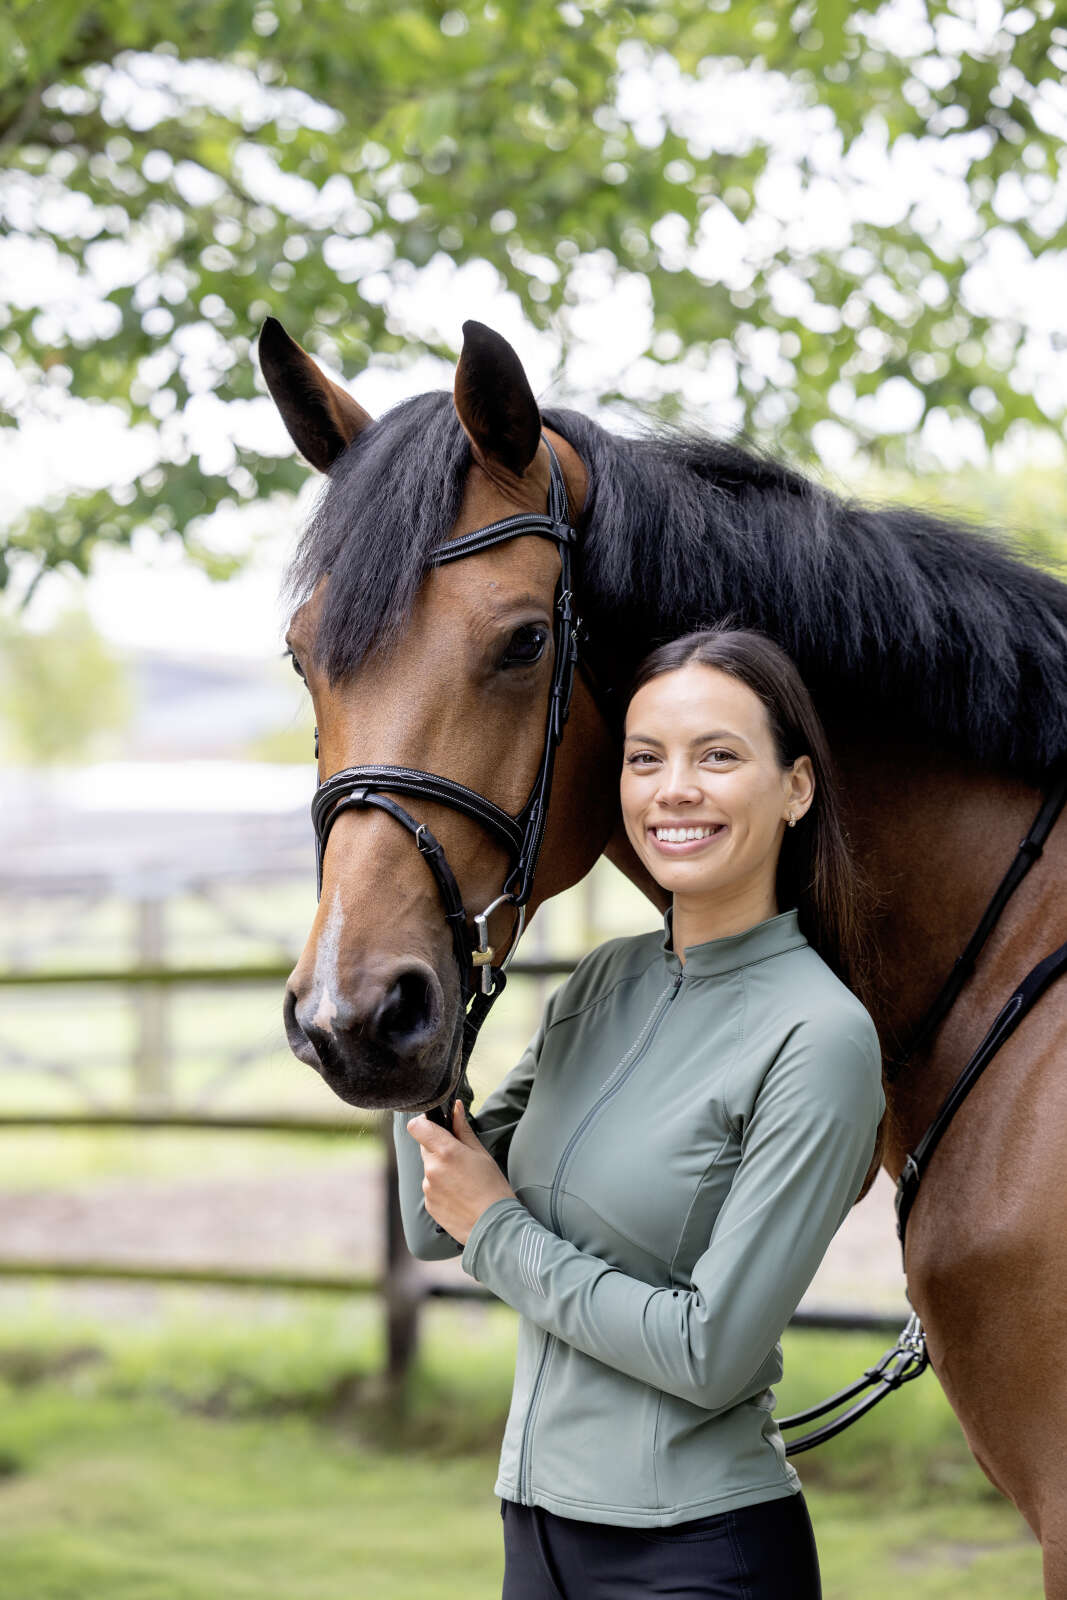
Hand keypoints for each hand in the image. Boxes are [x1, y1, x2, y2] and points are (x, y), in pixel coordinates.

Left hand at [406, 1101, 516, 1244]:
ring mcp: (428, 1188)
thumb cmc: (493, 1187)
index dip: (424, 1123)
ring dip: (440, 1169)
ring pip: (429, 1168)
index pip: (417, 1127)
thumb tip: (455, 1107)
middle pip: (425, 1147)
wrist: (494, 1227)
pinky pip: (430, 1187)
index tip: (434, 1125)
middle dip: (438, 1147)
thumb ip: (463, 1129)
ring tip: (463, 1181)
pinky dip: (441, 1187)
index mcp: (445, 1152)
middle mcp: (432, 1169)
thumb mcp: (481, 1154)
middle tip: (460, 1157)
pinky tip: (459, 1194)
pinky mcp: (428, 1204)